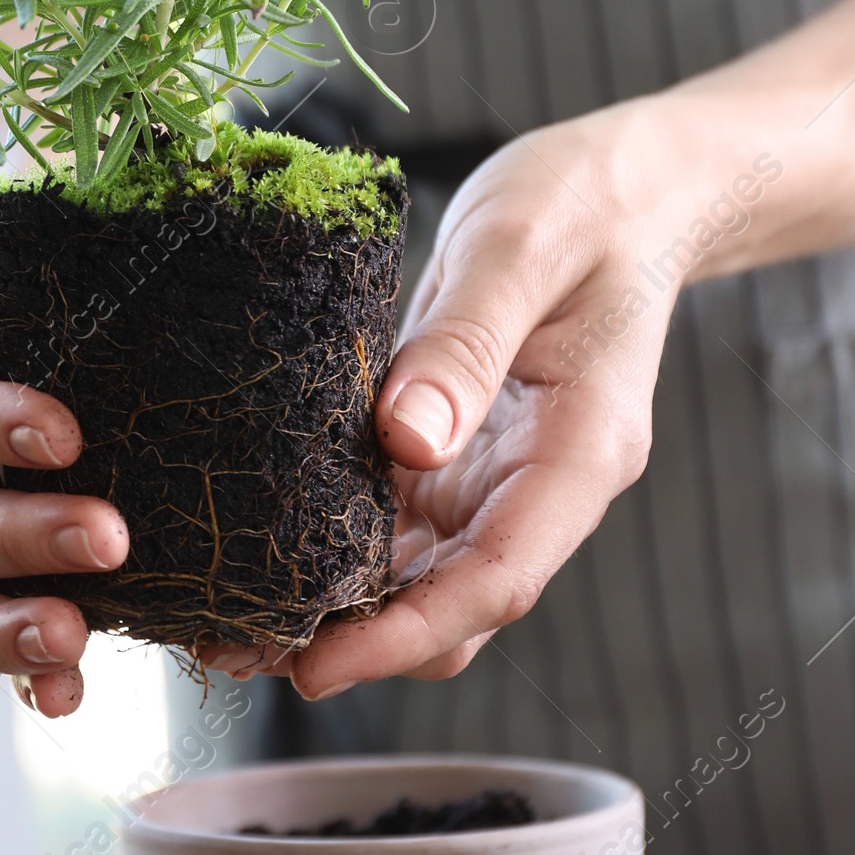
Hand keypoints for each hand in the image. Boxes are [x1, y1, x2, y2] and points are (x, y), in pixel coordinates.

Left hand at [290, 107, 676, 697]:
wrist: (630, 185)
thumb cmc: (585, 202)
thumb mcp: (516, 250)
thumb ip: (463, 344)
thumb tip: (404, 440)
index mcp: (581, 452)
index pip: (496, 579)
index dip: (404, 635)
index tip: (315, 668)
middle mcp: (543, 486)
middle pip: (453, 606)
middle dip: (354, 645)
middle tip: (232, 648)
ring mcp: (500, 477)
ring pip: (421, 580)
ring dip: (335, 609)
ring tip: (225, 615)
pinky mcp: (460, 454)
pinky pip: (400, 526)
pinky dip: (337, 550)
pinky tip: (262, 546)